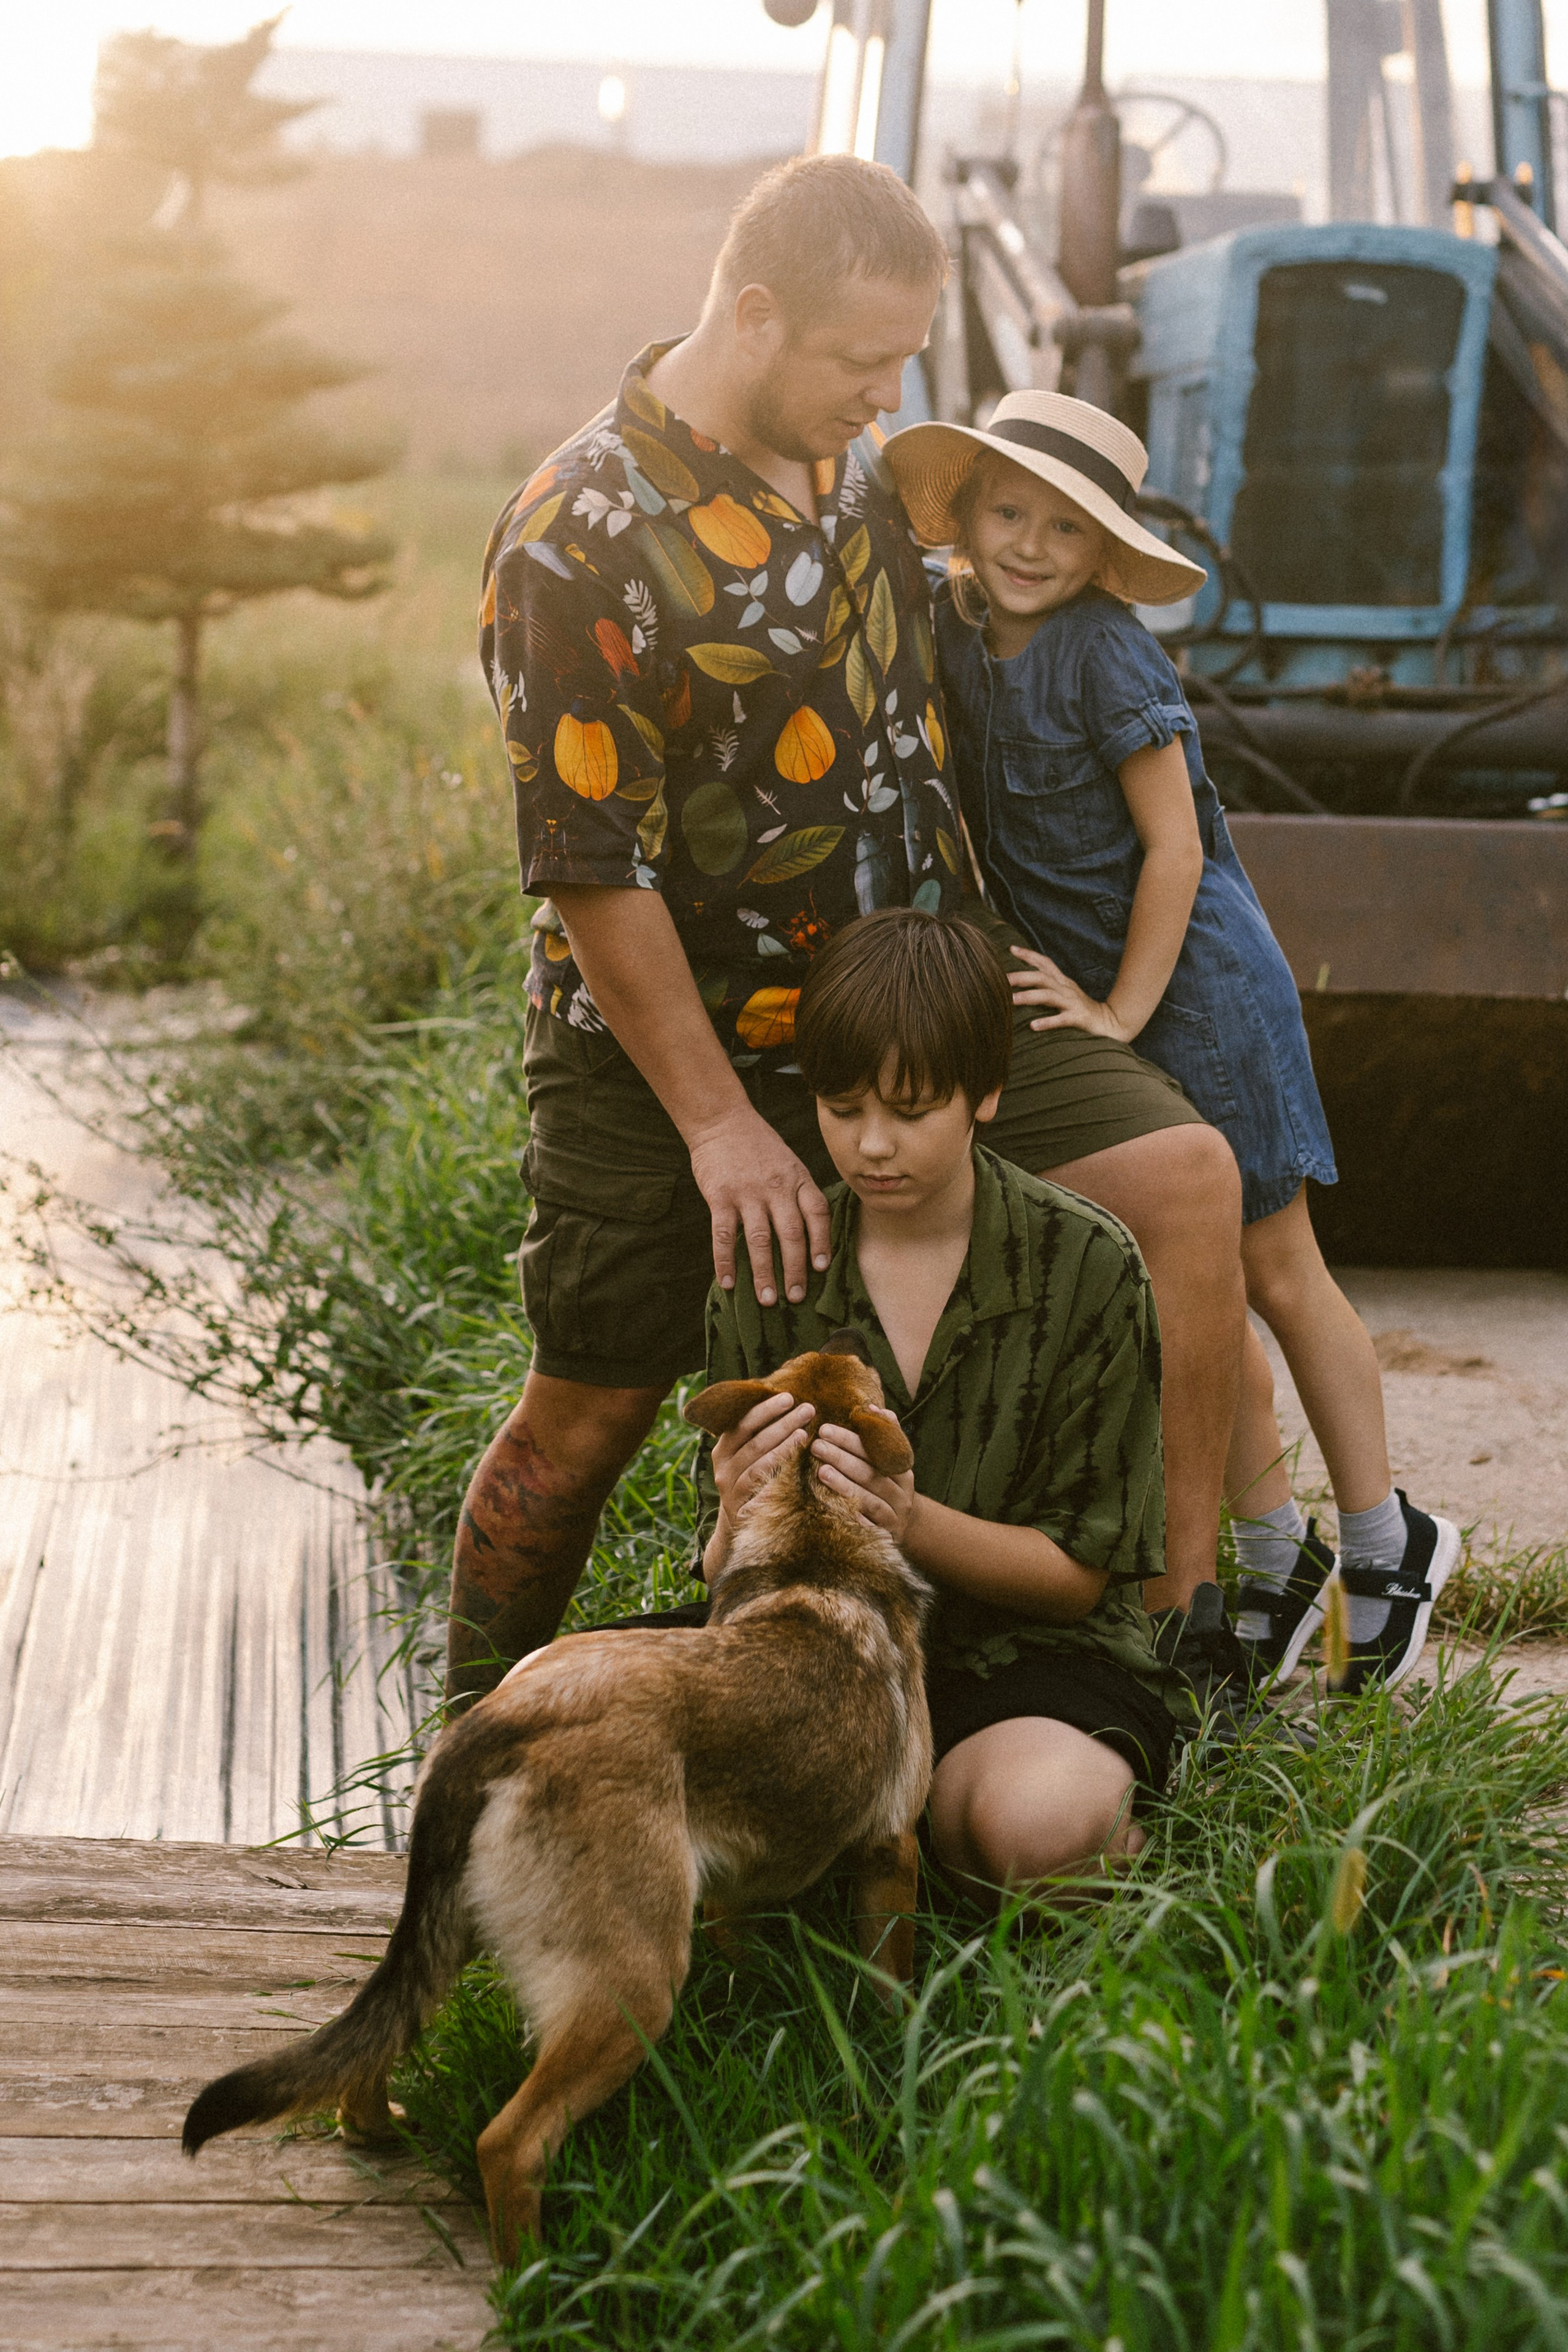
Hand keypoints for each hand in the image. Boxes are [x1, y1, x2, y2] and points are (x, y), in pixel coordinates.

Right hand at [688, 1107, 831, 1306]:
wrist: (722, 1120)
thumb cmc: (759, 1147)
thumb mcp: (790, 1163)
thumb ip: (799, 1194)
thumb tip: (809, 1238)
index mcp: (798, 1179)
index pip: (817, 1215)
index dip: (821, 1243)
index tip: (821, 1269)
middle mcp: (777, 1187)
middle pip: (791, 1234)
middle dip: (795, 1270)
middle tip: (795, 1297)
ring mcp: (748, 1192)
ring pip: (759, 1240)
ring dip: (764, 1273)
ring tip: (767, 1299)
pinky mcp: (720, 1197)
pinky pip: (724, 1236)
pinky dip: (725, 1262)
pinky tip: (728, 1283)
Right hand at [712, 1391, 814, 1531]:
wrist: (737, 1523)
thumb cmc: (750, 1478)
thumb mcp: (746, 1456)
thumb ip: (757, 1434)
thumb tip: (785, 1400)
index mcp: (723, 1450)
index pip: (743, 1424)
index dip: (765, 1410)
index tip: (789, 1397)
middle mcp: (723, 1469)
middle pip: (755, 1443)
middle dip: (783, 1424)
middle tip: (808, 1409)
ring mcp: (731, 1492)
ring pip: (759, 1466)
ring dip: (783, 1449)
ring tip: (805, 1434)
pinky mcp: (742, 1511)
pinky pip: (762, 1494)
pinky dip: (778, 1480)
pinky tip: (797, 1470)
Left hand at [811, 1424, 916, 1542]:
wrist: (906, 1528)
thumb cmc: (888, 1486)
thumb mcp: (892, 1462)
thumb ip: (884, 1435)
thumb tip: (872, 1407)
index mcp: (903, 1471)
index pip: (878, 1452)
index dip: (852, 1440)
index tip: (825, 1429)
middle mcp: (901, 1494)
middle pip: (872, 1474)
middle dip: (842, 1458)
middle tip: (816, 1445)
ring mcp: (894, 1517)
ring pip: (869, 1500)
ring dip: (844, 1485)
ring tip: (821, 1471)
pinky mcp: (883, 1537)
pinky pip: (866, 1527)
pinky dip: (850, 1516)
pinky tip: (829, 1507)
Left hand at [1008, 944, 1134, 1042]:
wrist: (1112, 1023)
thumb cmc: (1083, 1012)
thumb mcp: (1065, 996)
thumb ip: (1048, 989)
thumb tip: (1024, 987)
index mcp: (1063, 982)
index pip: (1045, 963)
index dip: (1029, 955)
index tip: (1011, 948)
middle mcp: (1066, 989)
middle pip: (1041, 977)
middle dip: (1021, 976)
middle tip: (1000, 979)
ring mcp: (1073, 1003)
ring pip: (1048, 996)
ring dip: (1028, 997)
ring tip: (1010, 1001)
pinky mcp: (1079, 1018)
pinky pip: (1062, 1019)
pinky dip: (1047, 1022)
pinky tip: (1033, 1026)